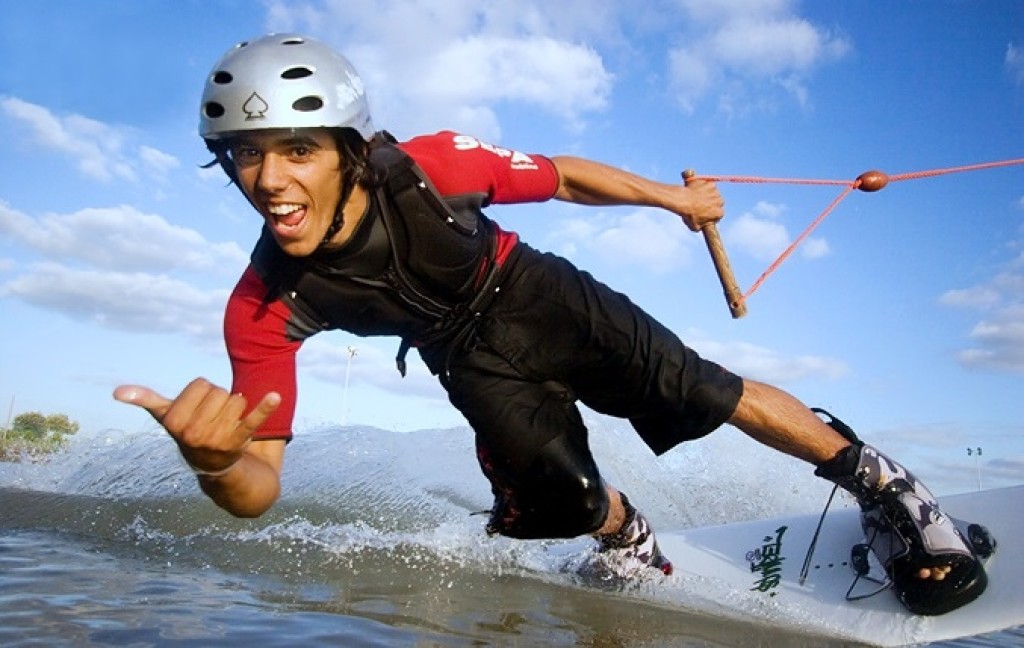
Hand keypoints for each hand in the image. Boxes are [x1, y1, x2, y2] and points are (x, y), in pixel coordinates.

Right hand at [113, 378, 280, 473]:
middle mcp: (193, 433)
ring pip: (237, 399)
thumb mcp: (168, 418)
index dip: (203, 393)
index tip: (198, 411)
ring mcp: (216, 439)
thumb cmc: (189, 432)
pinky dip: (265, 408)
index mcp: (174, 422)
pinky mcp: (239, 441)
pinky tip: (274, 397)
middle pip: (219, 391)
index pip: (201, 384)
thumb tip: (117, 391)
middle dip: (220, 401)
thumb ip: (147, 401)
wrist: (213, 466)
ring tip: (226, 426)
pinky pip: (253, 420)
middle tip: (214, 420)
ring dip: (236, 409)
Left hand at [677, 178, 724, 231]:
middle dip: (711, 203)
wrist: (682, 200)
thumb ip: (702, 227)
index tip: (705, 213)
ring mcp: (715, 191)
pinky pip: (708, 184)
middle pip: (718, 202)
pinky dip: (704, 186)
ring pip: (713, 193)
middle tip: (701, 204)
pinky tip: (696, 189)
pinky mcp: (709, 183)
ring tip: (697, 196)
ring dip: (708, 194)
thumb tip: (702, 226)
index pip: (718, 214)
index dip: (712, 214)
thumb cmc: (688, 215)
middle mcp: (720, 201)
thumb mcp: (695, 227)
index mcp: (718, 213)